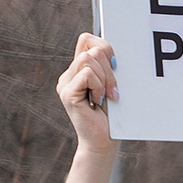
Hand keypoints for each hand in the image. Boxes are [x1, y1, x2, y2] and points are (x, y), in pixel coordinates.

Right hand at [52, 33, 120, 182]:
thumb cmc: (112, 116)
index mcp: (80, 69)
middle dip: (111, 67)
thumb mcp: (113, 87)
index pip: (87, 39)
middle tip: (114, 89)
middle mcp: (69, 74)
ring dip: (106, 78)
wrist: (104, 142)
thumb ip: (110, 68)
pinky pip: (87, 74)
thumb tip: (113, 52)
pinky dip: (99, 86)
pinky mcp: (67, 93)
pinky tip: (99, 100)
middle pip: (91, 48)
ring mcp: (65, 83)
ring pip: (89, 59)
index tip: (116, 66)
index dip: (105, 46)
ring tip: (106, 96)